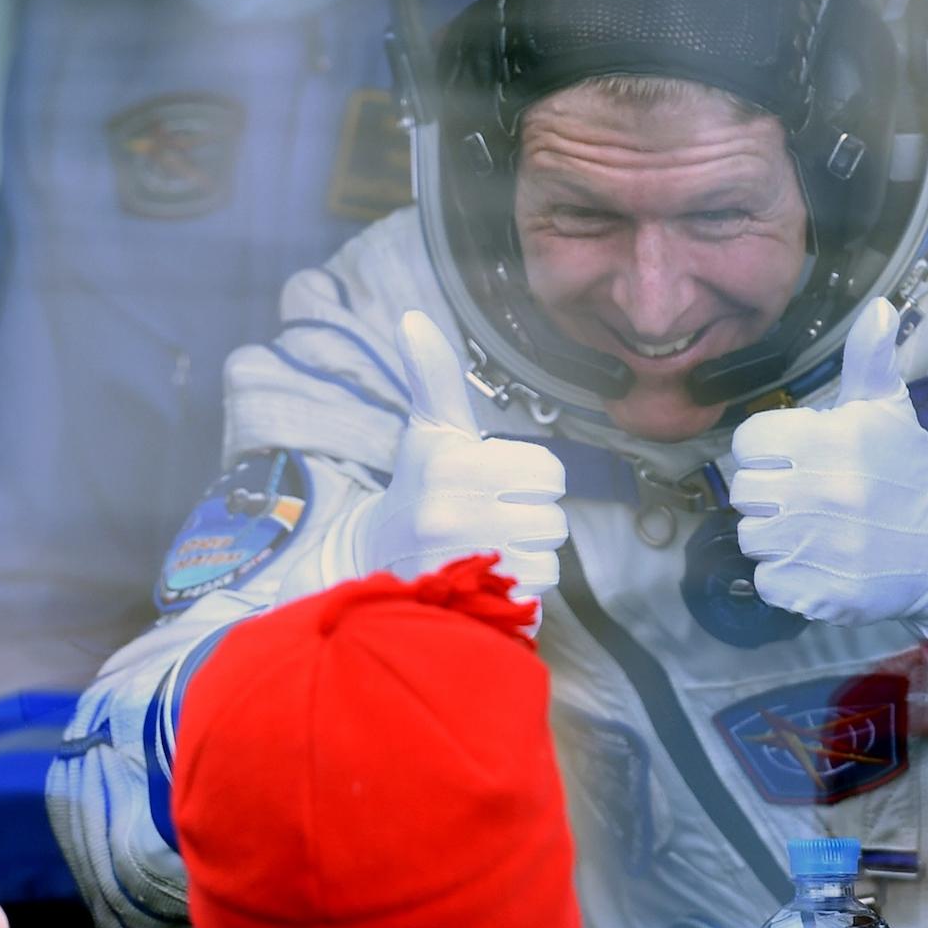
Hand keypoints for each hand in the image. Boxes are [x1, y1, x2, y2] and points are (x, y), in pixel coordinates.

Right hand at [351, 312, 568, 615]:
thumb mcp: (428, 431)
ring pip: (549, 563)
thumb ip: (434, 376)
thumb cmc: (417, 486)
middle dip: (529, 521)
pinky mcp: (469, 609)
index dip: (533, 481)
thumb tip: (412, 317)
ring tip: (486, 550)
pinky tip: (485, 579)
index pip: (551, 475)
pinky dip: (519, 593)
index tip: (498, 484)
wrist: (373, 561)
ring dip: (527, 559)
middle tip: (489, 520)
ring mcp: (462, 567)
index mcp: (454, 466)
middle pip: (555, 522)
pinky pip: (536, 600)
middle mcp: (455, 516)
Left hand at [730, 298, 927, 628]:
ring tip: (815, 529)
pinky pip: (767, 582)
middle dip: (770, 493)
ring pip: (751, 537)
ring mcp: (818, 548)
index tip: (797, 458)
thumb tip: (878, 307)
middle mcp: (819, 494)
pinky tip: (819, 561)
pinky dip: (787, 577)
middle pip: (744, 493)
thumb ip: (870, 358)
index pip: (748, 443)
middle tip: (807, 496)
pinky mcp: (819, 593)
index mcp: (827, 442)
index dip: (769, 450)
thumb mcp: (888, 409)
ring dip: (776, 536)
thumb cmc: (905, 472)